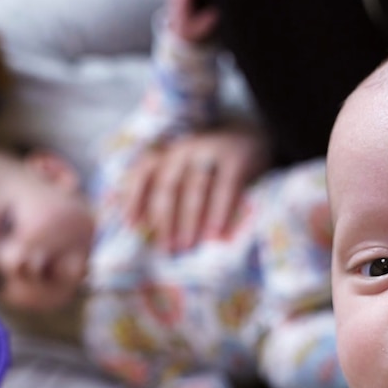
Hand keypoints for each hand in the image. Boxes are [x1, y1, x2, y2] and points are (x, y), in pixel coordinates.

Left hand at [124, 121, 270, 251]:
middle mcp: (185, 147)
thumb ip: (166, 191)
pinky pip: (225, 190)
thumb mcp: (185, 170)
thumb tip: (143, 227)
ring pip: (194, 188)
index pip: (143, 170)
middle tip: (167, 249)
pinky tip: (219, 237)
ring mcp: (211, 150)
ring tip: (188, 246)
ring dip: (189, 220)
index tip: (133, 226)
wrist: (253, 139)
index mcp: (167, 151)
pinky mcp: (236, 159)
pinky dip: (220, 214)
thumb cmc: (211, 166)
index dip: (134, 197)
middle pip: (168, 185)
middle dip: (165, 220)